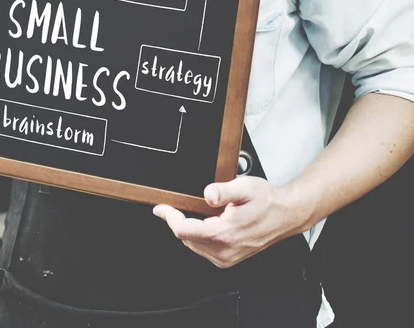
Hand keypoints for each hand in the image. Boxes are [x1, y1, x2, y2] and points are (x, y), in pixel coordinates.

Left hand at [153, 177, 301, 267]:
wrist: (285, 215)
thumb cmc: (267, 201)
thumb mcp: (245, 187)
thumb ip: (223, 191)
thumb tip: (208, 194)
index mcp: (224, 234)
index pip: (183, 230)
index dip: (169, 217)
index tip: (160, 208)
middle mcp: (224, 251)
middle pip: (185, 238)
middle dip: (178, 220)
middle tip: (178, 205)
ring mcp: (226, 257)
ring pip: (193, 244)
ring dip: (189, 228)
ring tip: (198, 212)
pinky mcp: (228, 259)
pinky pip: (203, 248)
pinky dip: (199, 235)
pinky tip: (207, 223)